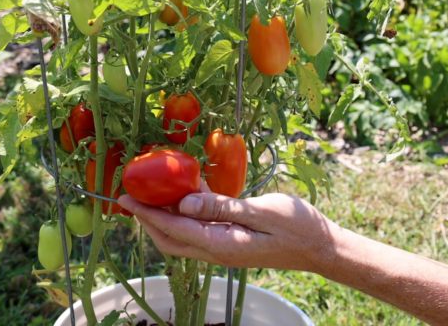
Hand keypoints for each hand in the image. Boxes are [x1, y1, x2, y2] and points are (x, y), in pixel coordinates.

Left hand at [118, 191, 339, 271]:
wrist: (322, 248)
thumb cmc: (298, 227)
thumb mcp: (261, 210)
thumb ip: (221, 207)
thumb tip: (183, 204)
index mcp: (222, 245)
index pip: (173, 229)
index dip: (146, 213)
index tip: (125, 198)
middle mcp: (217, 252)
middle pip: (169, 240)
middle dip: (146, 220)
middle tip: (130, 197)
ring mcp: (224, 249)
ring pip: (181, 238)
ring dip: (162, 219)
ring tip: (149, 196)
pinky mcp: (232, 242)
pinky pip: (198, 232)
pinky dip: (183, 217)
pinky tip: (183, 197)